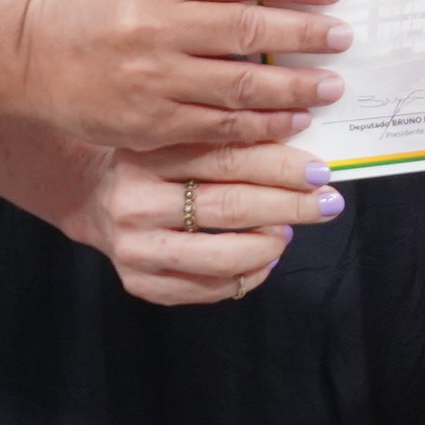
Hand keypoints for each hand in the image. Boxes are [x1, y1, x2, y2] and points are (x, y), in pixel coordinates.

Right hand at [0, 0, 348, 151]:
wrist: (32, 54)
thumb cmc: (100, 4)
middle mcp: (157, 24)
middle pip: (250, 31)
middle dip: (306, 37)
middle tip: (343, 39)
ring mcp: (153, 78)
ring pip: (241, 86)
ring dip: (294, 88)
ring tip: (330, 85)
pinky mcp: (150, 123)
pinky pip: (219, 126)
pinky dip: (262, 125)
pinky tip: (291, 120)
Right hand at [71, 139, 340, 304]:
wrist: (95, 197)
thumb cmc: (155, 162)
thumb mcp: (179, 136)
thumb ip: (228, 140)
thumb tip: (301, 156)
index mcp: (147, 153)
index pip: (226, 159)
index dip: (280, 165)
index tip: (320, 171)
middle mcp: (135, 201)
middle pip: (228, 207)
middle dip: (288, 206)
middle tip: (328, 203)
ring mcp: (134, 247)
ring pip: (220, 256)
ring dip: (268, 245)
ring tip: (289, 232)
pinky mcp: (139, 282)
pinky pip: (206, 288)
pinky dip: (245, 276)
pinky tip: (264, 259)